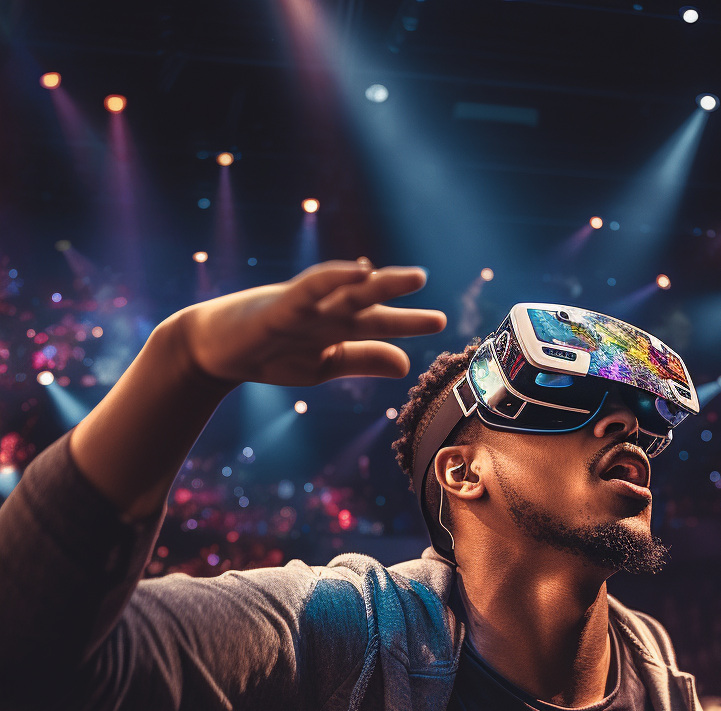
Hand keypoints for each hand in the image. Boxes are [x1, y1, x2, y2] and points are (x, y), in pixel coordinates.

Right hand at [172, 260, 445, 385]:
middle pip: (367, 300)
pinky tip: (359, 270)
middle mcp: (323, 311)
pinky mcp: (278, 308)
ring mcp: (302, 307)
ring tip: (411, 277)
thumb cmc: (269, 356)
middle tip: (426, 281)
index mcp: (335, 326)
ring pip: (345, 291)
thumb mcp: (324, 365)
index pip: (377, 321)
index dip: (408, 322)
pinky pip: (310, 289)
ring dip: (379, 282)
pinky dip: (335, 278)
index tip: (441, 321)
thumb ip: (363, 360)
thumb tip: (406, 365)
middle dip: (397, 292)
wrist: (213, 353)